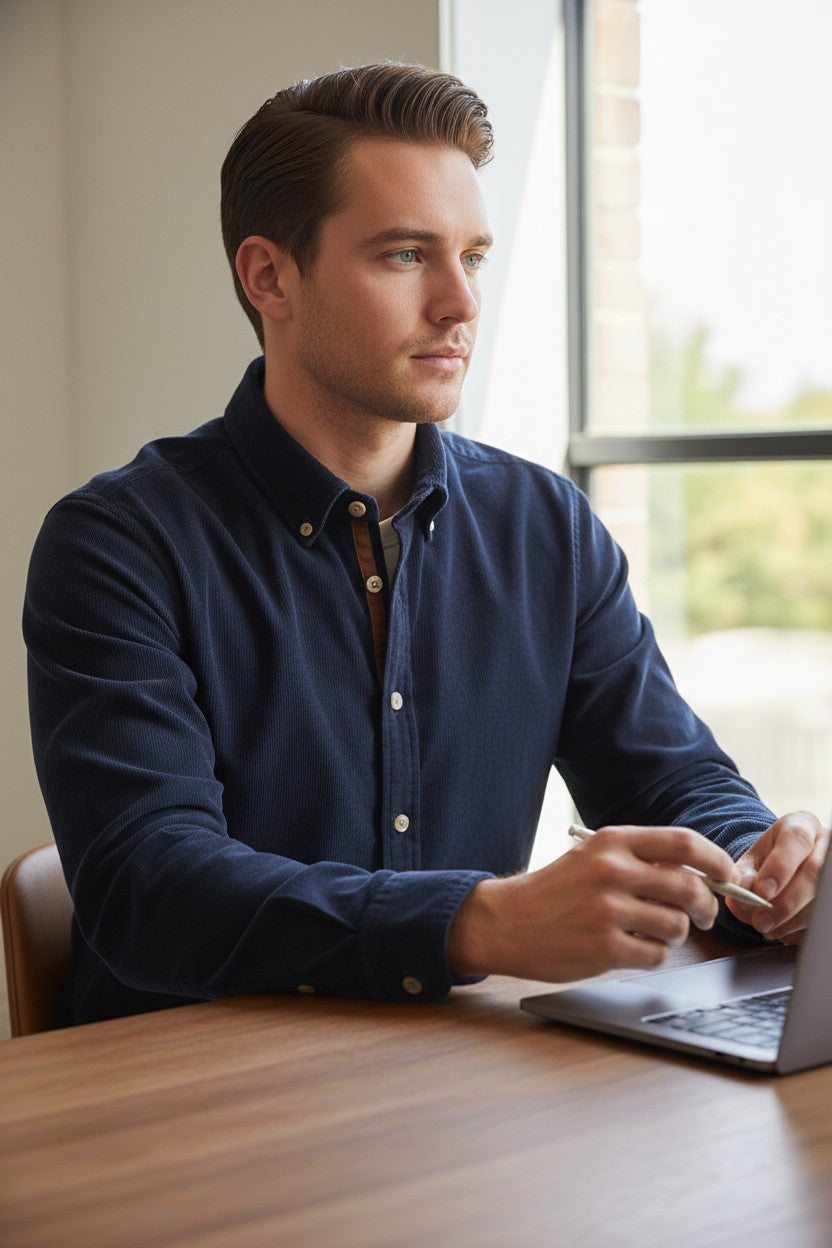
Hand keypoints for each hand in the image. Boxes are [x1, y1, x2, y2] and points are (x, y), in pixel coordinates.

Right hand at [448, 825, 741, 982]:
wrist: (505, 921)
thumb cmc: (556, 891)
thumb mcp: (593, 858)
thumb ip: (641, 859)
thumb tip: (701, 872)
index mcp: (612, 841)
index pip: (685, 842)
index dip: (717, 860)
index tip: (727, 876)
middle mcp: (611, 870)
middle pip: (690, 887)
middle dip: (707, 906)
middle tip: (703, 915)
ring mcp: (608, 910)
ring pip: (677, 925)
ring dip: (674, 934)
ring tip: (650, 932)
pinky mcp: (604, 947)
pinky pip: (657, 955)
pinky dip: (653, 956)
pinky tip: (632, 949)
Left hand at [725, 810, 828, 944]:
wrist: (787, 865)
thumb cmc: (770, 860)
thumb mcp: (753, 860)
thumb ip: (744, 874)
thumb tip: (742, 891)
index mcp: (802, 825)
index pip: (796, 838)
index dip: (780, 867)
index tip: (761, 892)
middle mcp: (825, 844)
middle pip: (815, 872)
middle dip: (785, 902)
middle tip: (760, 921)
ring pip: (822, 898)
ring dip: (793, 921)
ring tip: (768, 929)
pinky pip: (824, 919)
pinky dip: (801, 930)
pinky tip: (784, 932)